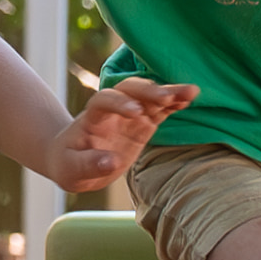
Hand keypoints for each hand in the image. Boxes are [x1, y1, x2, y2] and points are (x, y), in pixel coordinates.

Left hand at [45, 76, 196, 191]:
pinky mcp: (143, 124)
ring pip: (149, 96)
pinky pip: (160, 110)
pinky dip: (174, 103)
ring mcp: (129, 115)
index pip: (104, 100)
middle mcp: (112, 110)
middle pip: (129, 89)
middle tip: (166, 97)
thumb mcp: (72, 170)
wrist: (75, 161)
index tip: (135, 113)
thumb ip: (89, 164)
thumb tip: (111, 161)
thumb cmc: (70, 164)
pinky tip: (190, 98)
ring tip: (190, 92)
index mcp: (92, 118)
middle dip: (148, 91)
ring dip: (168, 92)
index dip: (119, 103)